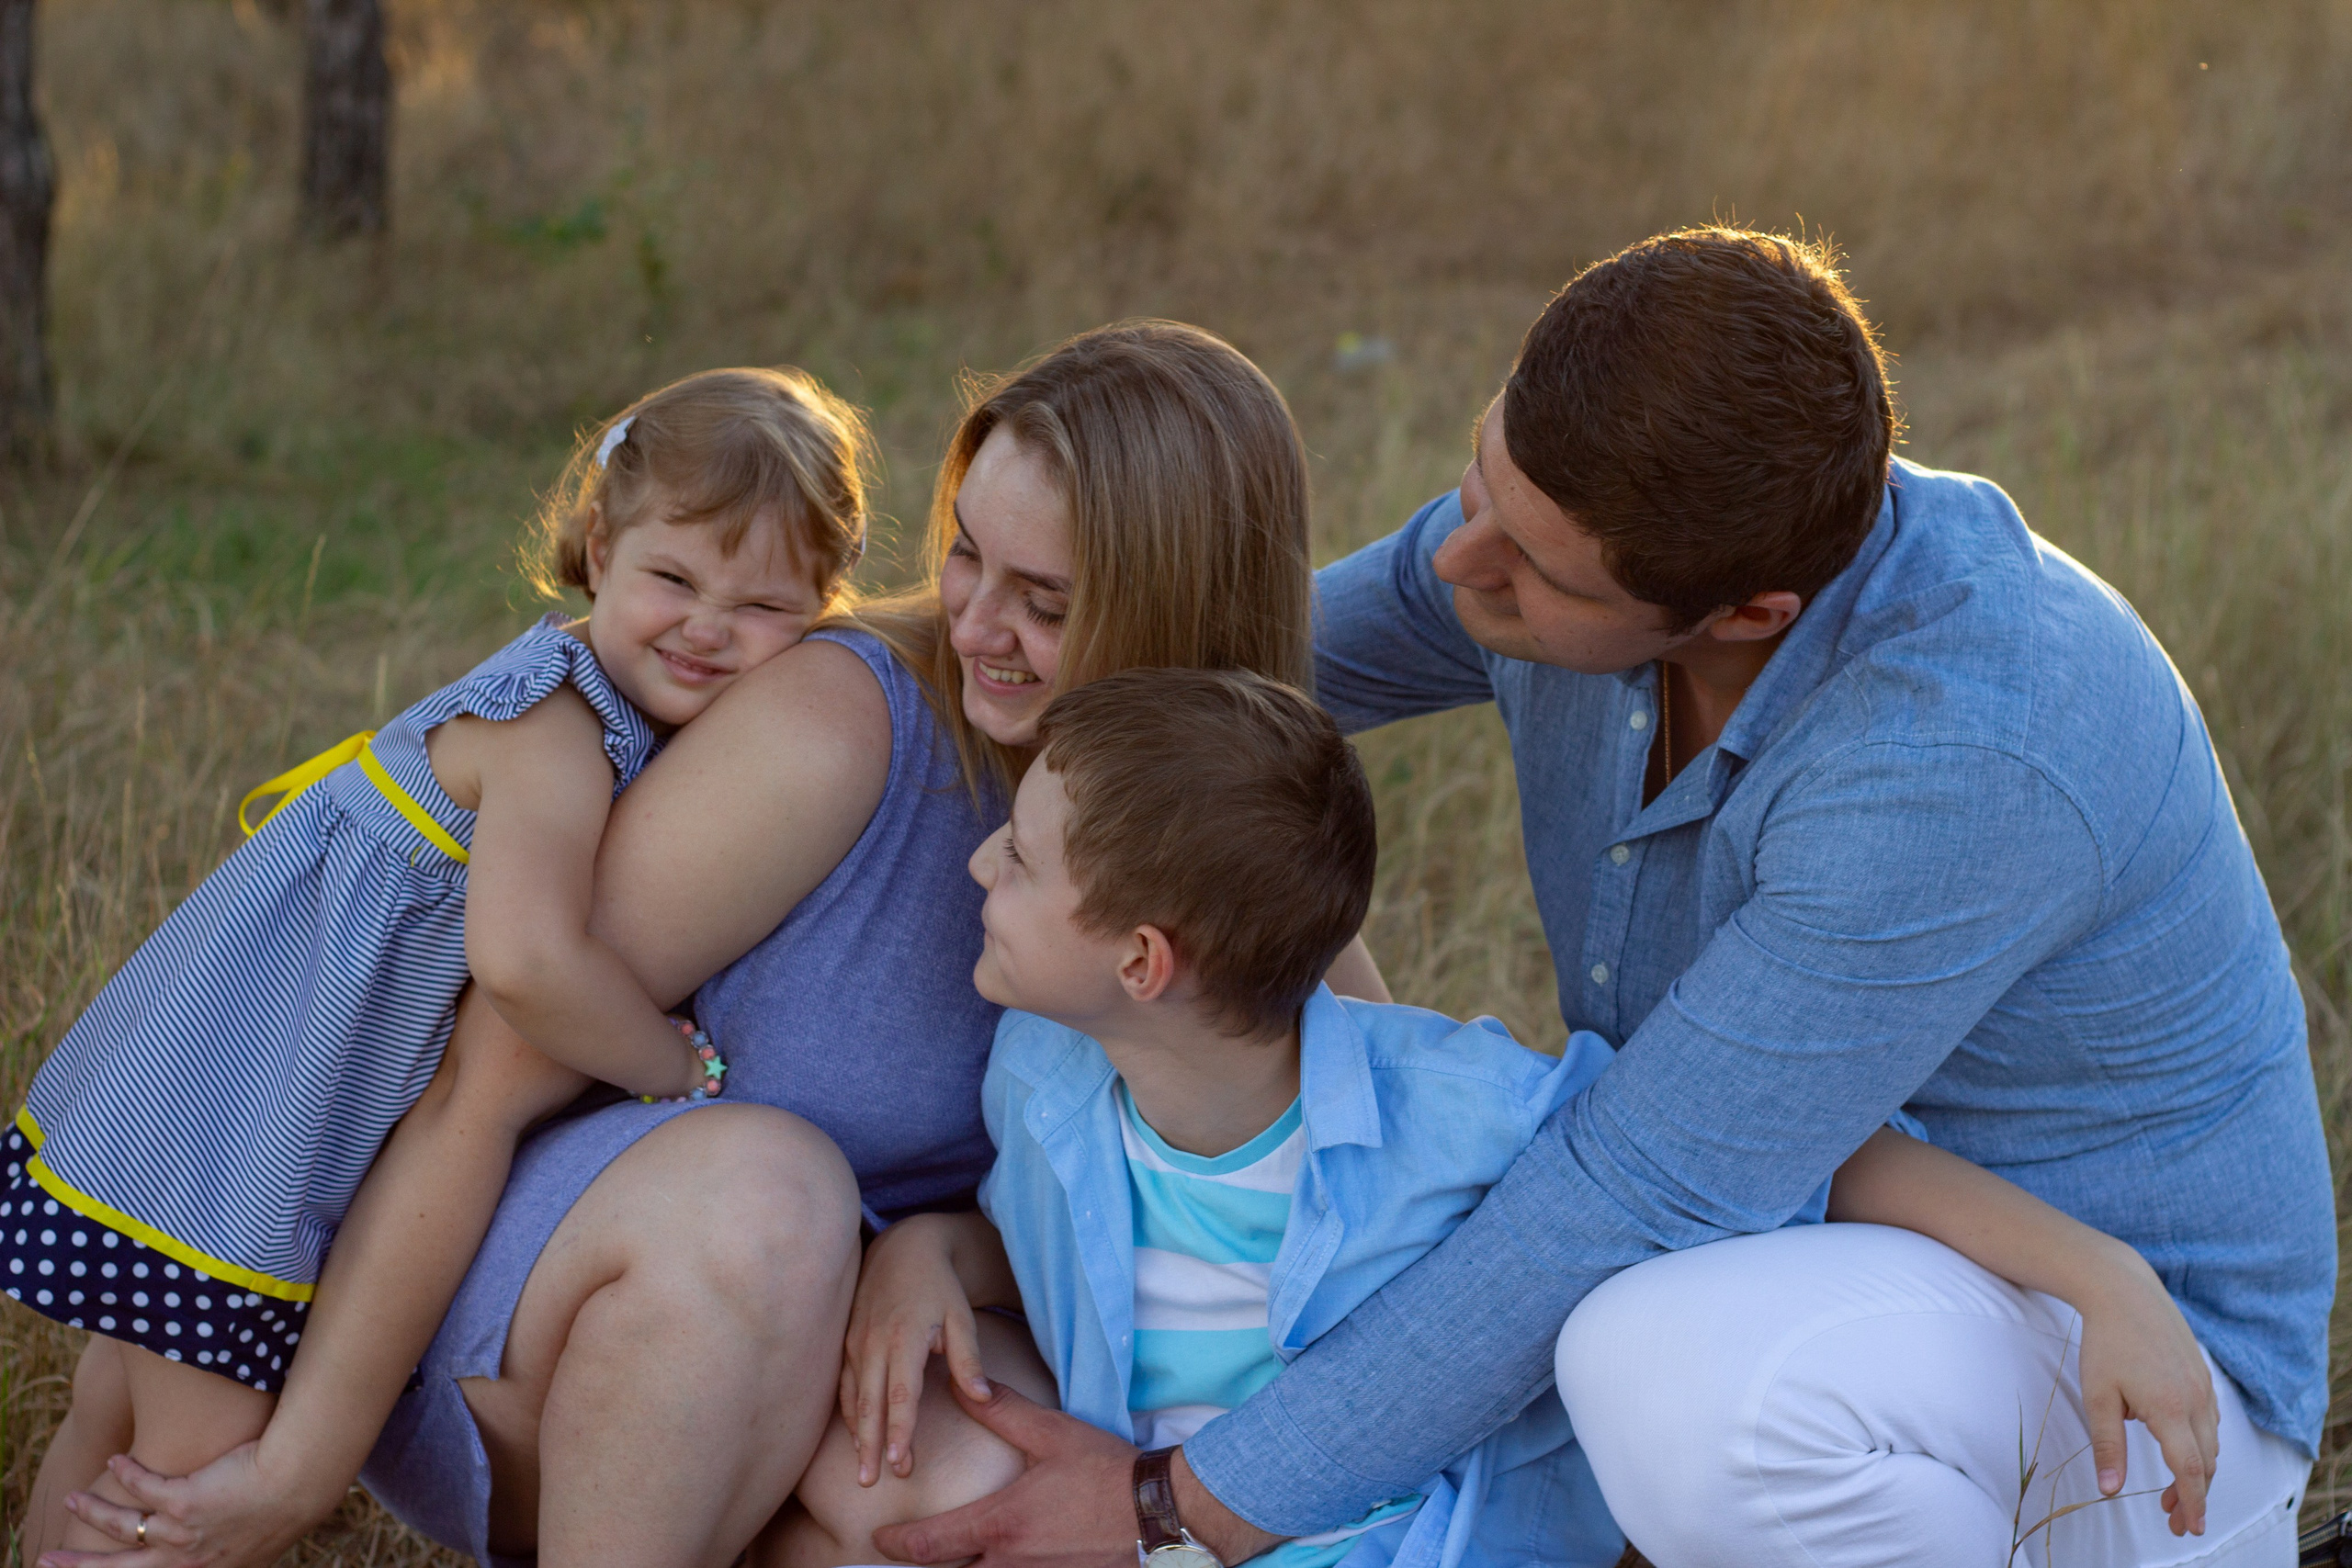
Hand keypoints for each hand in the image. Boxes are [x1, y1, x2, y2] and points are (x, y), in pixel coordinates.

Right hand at [43, 1445, 337, 1567]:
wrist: (302, 1484)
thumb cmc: (284, 1507)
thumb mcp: (251, 1544)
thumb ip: (225, 1550)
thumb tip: (214, 1546)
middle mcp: (184, 1562)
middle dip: (78, 1565)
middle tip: (47, 1562)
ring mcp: (181, 1534)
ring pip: (122, 1525)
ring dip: (93, 1511)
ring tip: (74, 1499)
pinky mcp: (184, 1501)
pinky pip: (143, 1486)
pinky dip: (127, 1472)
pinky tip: (118, 1458)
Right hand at [843, 1215, 992, 1484]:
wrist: (904, 1247)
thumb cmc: (939, 1285)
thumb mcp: (961, 1316)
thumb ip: (969, 1359)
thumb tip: (982, 1398)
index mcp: (905, 1338)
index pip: (901, 1394)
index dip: (899, 1431)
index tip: (899, 1464)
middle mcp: (874, 1342)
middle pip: (869, 1403)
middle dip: (871, 1445)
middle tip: (870, 1482)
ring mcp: (855, 1341)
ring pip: (851, 1397)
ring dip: (857, 1434)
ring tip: (863, 1470)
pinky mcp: (846, 1340)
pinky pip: (842, 1383)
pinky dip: (847, 1412)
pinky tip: (855, 1436)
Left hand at [871, 1382, 1140, 1567]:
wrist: (1157, 1512)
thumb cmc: (1103, 1470)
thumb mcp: (1051, 1434)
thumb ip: (1002, 1412)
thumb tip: (962, 1386)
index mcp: (1001, 1523)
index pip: (929, 1545)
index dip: (896, 1543)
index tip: (880, 1538)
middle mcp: (1009, 1562)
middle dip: (925, 1566)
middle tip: (908, 1552)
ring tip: (953, 1556)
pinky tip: (998, 1560)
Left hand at [2074, 1251, 2218, 1537]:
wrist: (2124, 1290)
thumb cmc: (2105, 1342)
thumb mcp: (2097, 1396)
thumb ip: (2107, 1445)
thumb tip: (2110, 1490)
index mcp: (2169, 1408)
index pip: (2190, 1470)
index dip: (2192, 1502)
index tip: (2190, 1528)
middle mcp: (2195, 1400)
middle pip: (2206, 1462)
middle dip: (2194, 1495)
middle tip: (2174, 1520)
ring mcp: (2203, 1386)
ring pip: (2211, 1443)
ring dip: (2197, 1472)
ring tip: (2172, 1494)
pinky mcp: (2203, 1375)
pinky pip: (2210, 1421)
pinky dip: (2201, 1444)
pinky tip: (2179, 1449)